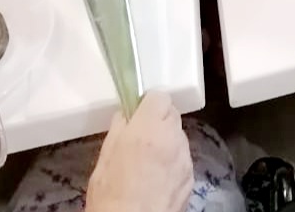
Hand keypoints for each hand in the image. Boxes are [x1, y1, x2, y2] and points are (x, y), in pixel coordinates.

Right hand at [85, 92, 192, 211]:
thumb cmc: (110, 198)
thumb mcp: (103, 162)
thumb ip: (117, 132)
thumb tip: (125, 115)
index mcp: (148, 129)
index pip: (160, 96)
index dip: (149, 104)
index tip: (139, 114)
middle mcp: (171, 138)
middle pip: (172, 114)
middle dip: (158, 121)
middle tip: (142, 139)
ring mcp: (185, 157)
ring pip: (179, 136)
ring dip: (167, 142)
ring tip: (149, 163)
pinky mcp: (192, 176)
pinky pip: (183, 158)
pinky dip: (173, 162)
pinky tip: (159, 178)